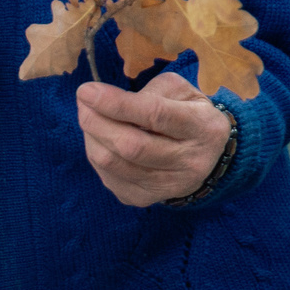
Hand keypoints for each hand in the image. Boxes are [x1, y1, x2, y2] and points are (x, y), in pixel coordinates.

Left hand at [77, 72, 231, 206]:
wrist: (206, 156)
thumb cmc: (187, 113)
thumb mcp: (180, 91)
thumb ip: (149, 91)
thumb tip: (108, 101)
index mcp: (202, 128)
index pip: (154, 115)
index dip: (116, 103)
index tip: (86, 91)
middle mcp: (189, 162)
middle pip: (131, 146)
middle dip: (96, 121)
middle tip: (83, 102)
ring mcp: (168, 186)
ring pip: (115, 164)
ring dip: (91, 137)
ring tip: (88, 116)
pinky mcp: (146, 199)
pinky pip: (109, 178)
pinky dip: (96, 154)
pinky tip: (99, 139)